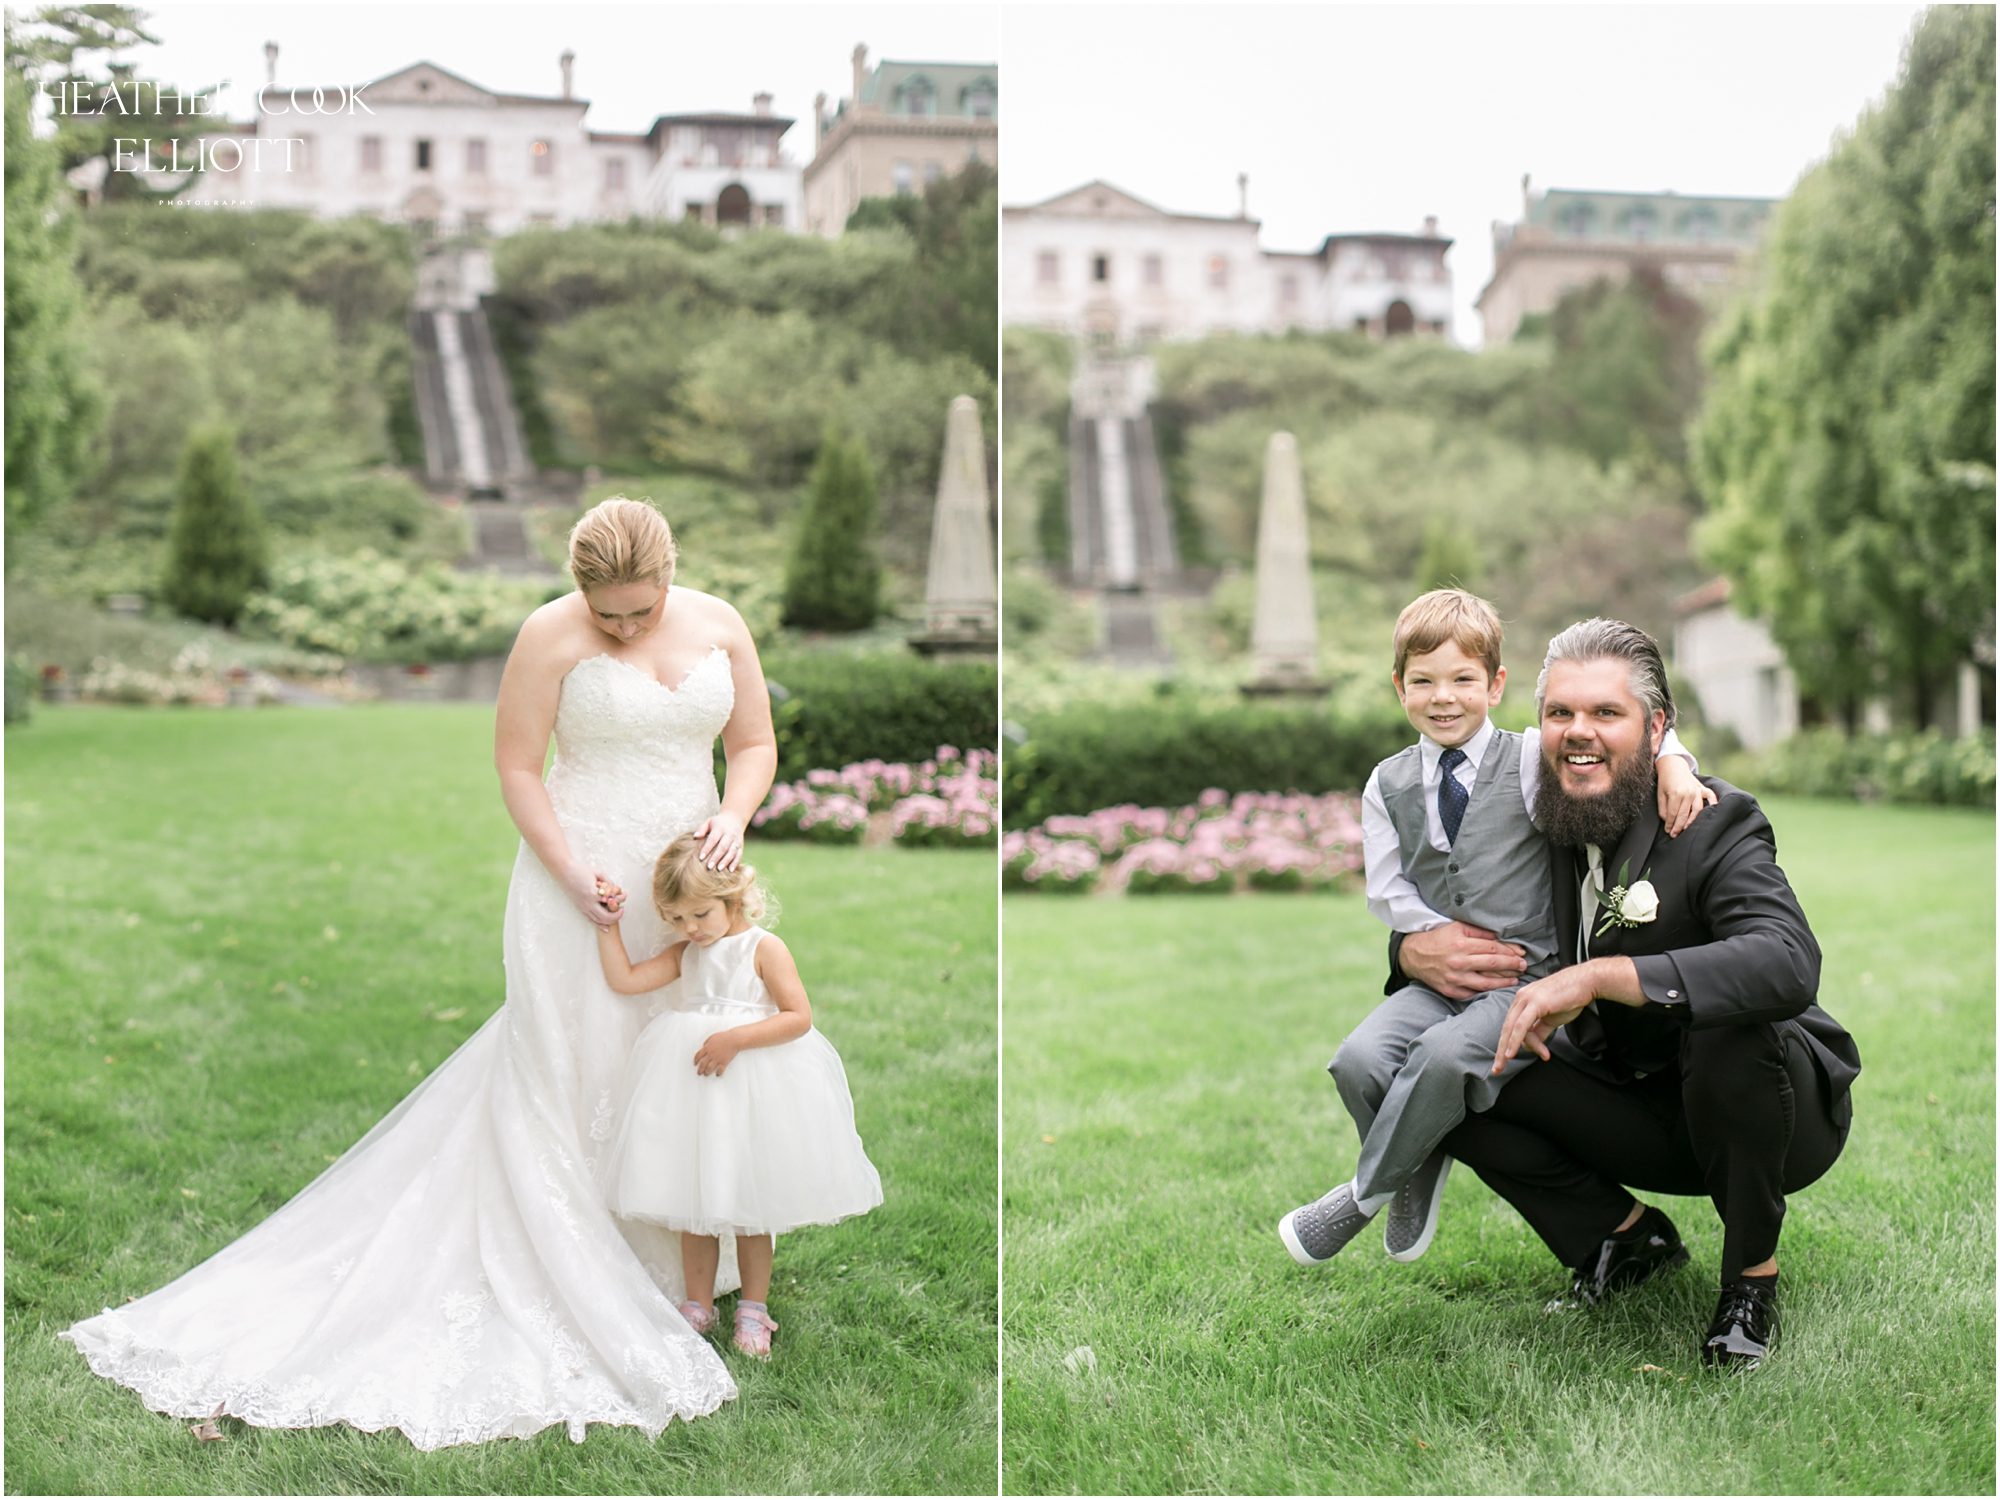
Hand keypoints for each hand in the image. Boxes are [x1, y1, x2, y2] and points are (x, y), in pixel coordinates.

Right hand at [562, 864, 621, 926]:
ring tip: (617, 914)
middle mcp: (588, 903)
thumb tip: (617, 890)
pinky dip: (600, 925)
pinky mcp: (580, 908)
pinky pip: (591, 920)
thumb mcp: (598, 873)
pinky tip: (607, 928)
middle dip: (617, 915)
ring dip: (610, 920)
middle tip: (622, 909)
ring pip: (599, 920)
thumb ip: (609, 882)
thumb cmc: (581, 869)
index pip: (611, 900)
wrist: (564, 871)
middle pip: (606, 916)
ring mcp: (583, 907)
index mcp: (593, 893)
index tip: (624, 894)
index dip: (620, 898)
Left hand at [693, 811, 745, 871]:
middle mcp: (730, 834)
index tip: (700, 858)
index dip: (707, 848)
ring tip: (719, 869)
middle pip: (723, 847)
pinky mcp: (741, 846)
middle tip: (709, 867)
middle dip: (716, 857)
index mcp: (720, 828)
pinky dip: (735, 862)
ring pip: (732, 852)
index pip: (713, 839)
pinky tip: (730, 870)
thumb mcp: (709, 822)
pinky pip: (739, 855)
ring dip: (726, 861)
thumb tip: (695, 837)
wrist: (735, 819)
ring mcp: (736, 840)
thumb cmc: (717, 823)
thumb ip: (702, 829)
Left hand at [693, 1031, 740, 1076]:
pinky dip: (718, 1073)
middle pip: (702, 1064)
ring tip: (706, 1074)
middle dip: (700, 1069)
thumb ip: (707, 1042)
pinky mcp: (724, 1062)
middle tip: (699, 1072)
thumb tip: (704, 1046)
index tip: (695, 1063)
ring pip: (709, 1068)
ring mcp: (717, 1058)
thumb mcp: (713, 1037)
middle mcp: (711, 1054)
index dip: (696, 1060)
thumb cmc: (724, 1037)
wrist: (734, 1039)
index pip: (698, 1056)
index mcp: (707, 1047)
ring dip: (707, 1072)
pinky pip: (720, 1070)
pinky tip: (717, 1074)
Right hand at [1399, 923, 1528, 1001]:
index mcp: (1461, 945)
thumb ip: (1479, 931)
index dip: (1510, 951)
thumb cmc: (1438, 939)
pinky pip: (1473, 993)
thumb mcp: (1456, 927)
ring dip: (1504, 982)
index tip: (1522, 954)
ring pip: (1486, 983)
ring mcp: (1455, 979)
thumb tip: (1502, 937)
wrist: (1413, 955)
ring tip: (1515, 979)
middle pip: (1493, 965)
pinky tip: (1495, 988)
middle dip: (1512, 965)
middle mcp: (1458, 962)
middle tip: (1523, 966)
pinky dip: (1486, 991)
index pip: (1493, 948)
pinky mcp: (1451, 991)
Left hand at [1492, 968, 1595, 1072]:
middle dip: (1501, 1050)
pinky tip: (1512, 1053)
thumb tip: (1530, 1045)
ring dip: (1507, 1049)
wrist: (1587, 982)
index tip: (1504, 1060)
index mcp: (1523, 1000)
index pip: (1511, 1026)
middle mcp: (1521, 998)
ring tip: (1506, 1063)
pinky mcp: (1535, 1003)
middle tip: (1497, 1069)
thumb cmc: (1571, 997)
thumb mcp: (1552, 1018)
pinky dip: (1515, 1041)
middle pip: (1506, 1028)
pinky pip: (1521, 1026)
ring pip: (1511, 1028)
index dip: (1507, 1044)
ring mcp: (1527, 999)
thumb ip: (1540, 1031)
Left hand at [1657, 762, 1717, 836]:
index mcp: (1676, 794)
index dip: (1670, 824)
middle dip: (1679, 827)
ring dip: (1692, 821)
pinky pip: (1710, 796)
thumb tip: (1668, 821)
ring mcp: (1697, 790)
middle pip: (1685, 815)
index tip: (1668, 832)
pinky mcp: (1702, 788)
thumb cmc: (1665, 781)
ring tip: (1686, 829)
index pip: (1673, 814)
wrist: (1673, 765)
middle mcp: (1688, 793)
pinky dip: (1713, 804)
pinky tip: (1711, 813)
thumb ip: (1663, 809)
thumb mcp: (1660, 794)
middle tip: (1674, 835)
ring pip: (1697, 810)